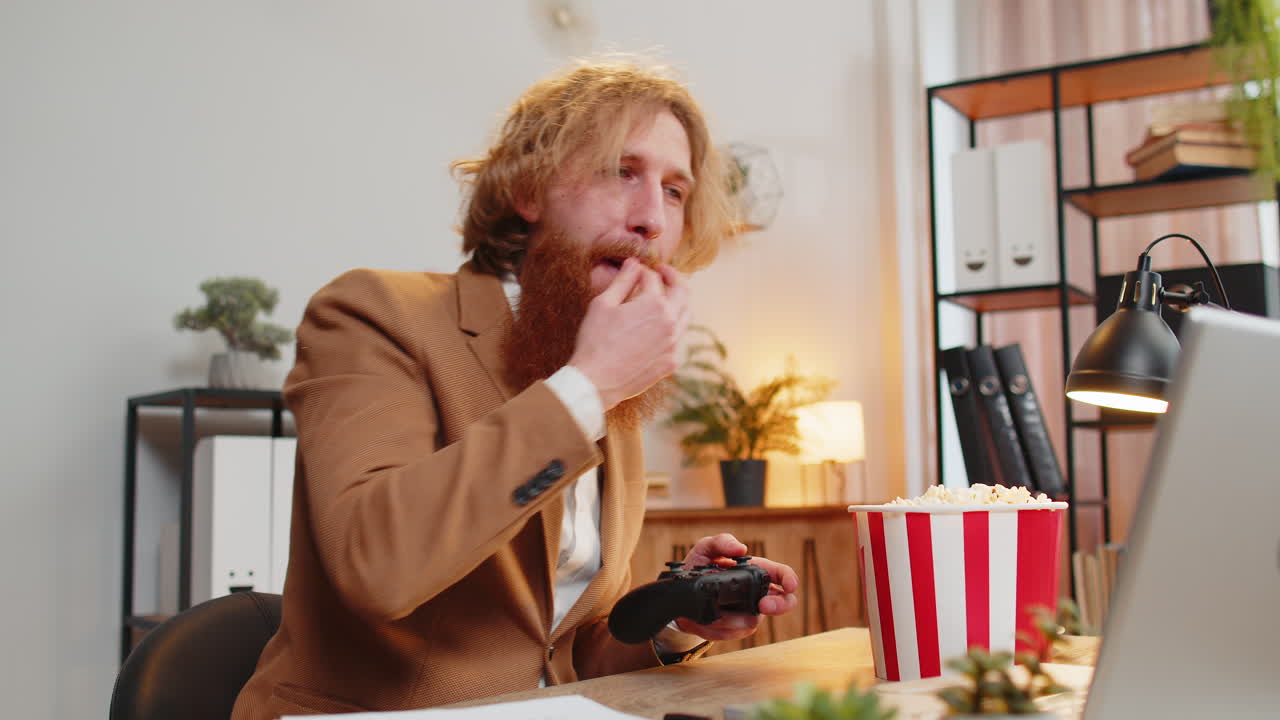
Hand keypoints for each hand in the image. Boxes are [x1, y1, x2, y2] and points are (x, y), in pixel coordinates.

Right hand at [569, 259, 689, 409]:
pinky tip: (660, 327)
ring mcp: (673, 344)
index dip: (642, 271)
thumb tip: (634, 263)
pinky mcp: (671, 362)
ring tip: (666, 297)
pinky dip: (673, 326)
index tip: (634, 270)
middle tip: (662, 272)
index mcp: (654, 304)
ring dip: (678, 302)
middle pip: (682, 292)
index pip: (653, 278)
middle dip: (673, 278)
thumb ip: (622, 281)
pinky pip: (679, 339)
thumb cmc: (595, 341)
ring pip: (686, 315)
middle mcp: (670, 323)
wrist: (596, 381)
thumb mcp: (603, 304)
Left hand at [672, 533, 799, 641]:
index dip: (790, 579)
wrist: (680, 593)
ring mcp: (747, 613)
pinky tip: (704, 617)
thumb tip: (740, 549)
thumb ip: (721, 542)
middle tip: (762, 605)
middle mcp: (756, 593)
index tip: (790, 585)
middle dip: (778, 605)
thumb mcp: (705, 549)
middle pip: (784, 603)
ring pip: (751, 622)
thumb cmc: (698, 566)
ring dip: (730, 618)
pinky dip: (715, 627)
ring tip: (712, 607)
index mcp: (755, 571)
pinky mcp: (734, 630)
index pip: (781, 574)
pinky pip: (730, 634)